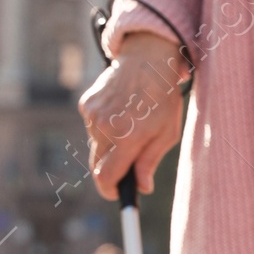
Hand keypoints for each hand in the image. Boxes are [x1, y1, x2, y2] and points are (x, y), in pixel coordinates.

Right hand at [79, 31, 188, 200]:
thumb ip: (150, 162)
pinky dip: (104, 128)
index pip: (106, 177)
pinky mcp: (86, 105)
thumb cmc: (162, 99)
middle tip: (126, 168)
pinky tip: (120, 112)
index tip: (118, 194)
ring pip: (96, 146)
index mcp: (127, 138)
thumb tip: (143, 188)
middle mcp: (105, 128)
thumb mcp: (167, 132)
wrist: (147, 59)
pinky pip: (92, 128)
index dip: (111, 190)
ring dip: (110, 146)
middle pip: (97, 166)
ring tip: (130, 126)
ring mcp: (92, 116)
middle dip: (110, 172)